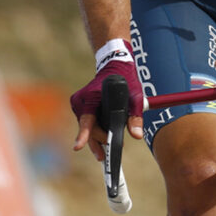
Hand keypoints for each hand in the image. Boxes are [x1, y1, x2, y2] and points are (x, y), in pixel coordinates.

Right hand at [70, 39, 143, 159]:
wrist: (115, 66)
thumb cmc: (125, 80)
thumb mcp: (135, 97)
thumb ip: (135, 116)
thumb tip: (137, 135)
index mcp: (91, 95)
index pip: (87, 119)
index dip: (84, 134)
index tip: (78, 146)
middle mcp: (81, 100)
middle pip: (89, 128)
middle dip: (102, 138)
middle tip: (119, 144)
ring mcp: (78, 104)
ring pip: (87, 128)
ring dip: (98, 137)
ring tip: (108, 148)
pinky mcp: (80, 107)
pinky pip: (86, 123)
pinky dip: (95, 130)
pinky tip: (103, 137)